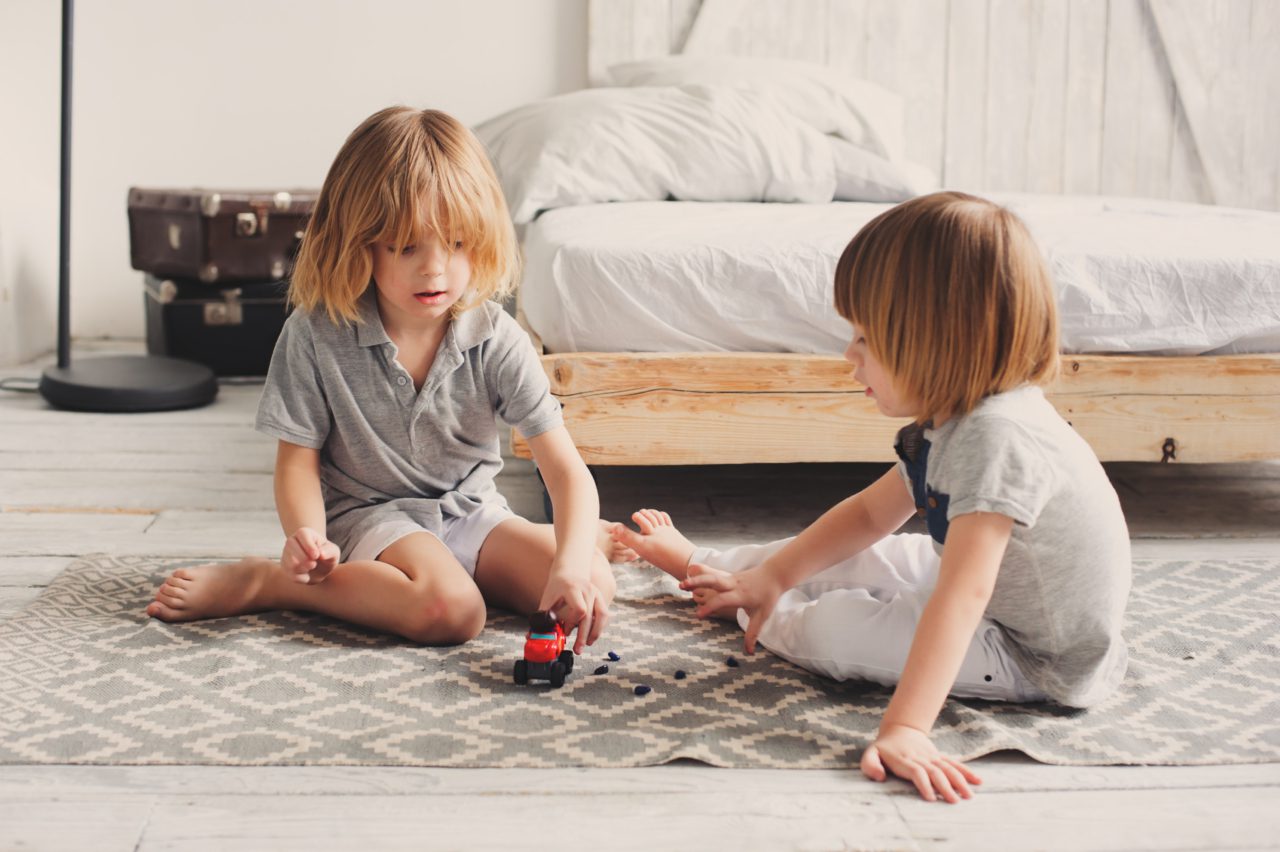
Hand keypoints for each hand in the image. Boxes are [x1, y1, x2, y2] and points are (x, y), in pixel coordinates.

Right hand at [281, 526, 338, 583]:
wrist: (319, 569)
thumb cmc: (326, 556)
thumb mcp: (334, 552)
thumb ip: (330, 551)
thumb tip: (321, 553)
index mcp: (304, 533)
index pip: (302, 534)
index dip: (309, 546)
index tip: (316, 556)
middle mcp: (292, 540)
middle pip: (291, 547)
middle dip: (305, 559)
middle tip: (314, 564)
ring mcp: (285, 553)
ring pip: (291, 562)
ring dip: (304, 568)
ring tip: (311, 566)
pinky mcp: (284, 566)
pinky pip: (291, 574)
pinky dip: (302, 577)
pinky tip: (306, 573)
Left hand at [539, 570, 600, 653]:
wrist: (569, 572)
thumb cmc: (556, 589)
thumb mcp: (547, 600)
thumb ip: (543, 617)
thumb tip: (533, 636)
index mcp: (573, 588)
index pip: (580, 609)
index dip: (572, 623)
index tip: (564, 631)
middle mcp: (587, 590)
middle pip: (590, 616)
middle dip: (583, 635)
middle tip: (578, 650)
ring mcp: (596, 593)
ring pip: (602, 616)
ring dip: (595, 632)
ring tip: (588, 643)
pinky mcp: (601, 598)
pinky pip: (604, 615)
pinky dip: (600, 627)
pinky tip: (592, 636)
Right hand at [679, 563, 785, 653]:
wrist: (774, 574)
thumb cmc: (768, 596)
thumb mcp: (761, 616)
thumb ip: (753, 634)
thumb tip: (749, 652)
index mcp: (740, 595)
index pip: (722, 600)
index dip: (710, 607)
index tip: (698, 615)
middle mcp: (733, 584)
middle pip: (713, 581)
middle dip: (697, 582)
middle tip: (681, 586)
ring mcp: (730, 578)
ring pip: (711, 576)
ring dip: (696, 578)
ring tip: (680, 584)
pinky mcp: (728, 576)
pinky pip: (713, 575)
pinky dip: (700, 576)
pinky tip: (688, 577)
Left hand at [860, 723, 980, 802]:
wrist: (899, 728)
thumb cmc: (883, 748)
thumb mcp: (870, 753)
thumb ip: (870, 765)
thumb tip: (880, 777)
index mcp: (904, 760)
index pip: (917, 772)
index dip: (924, 784)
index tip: (931, 798)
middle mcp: (920, 758)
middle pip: (935, 772)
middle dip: (945, 787)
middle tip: (954, 802)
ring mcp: (932, 757)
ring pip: (947, 768)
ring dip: (959, 781)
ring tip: (968, 796)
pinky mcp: (939, 756)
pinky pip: (954, 763)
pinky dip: (966, 772)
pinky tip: (977, 781)